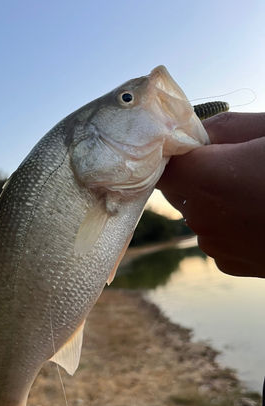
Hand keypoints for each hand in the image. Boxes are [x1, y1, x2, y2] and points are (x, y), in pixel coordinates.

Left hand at [157, 112, 264, 277]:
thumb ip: (223, 128)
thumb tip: (197, 135)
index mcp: (206, 179)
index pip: (164, 165)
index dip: (176, 155)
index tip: (193, 147)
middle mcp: (201, 217)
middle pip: (180, 190)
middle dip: (200, 175)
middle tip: (239, 166)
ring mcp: (215, 245)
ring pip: (199, 214)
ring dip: (217, 201)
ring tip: (257, 193)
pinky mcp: (231, 264)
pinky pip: (217, 236)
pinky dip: (230, 225)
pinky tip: (261, 217)